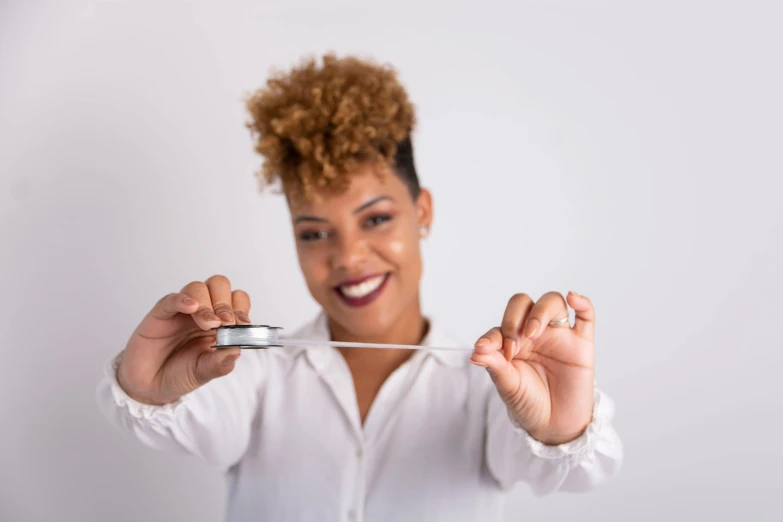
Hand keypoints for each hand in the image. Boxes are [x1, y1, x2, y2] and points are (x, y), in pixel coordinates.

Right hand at [116, 275, 251, 404]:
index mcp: (220, 323)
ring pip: (197, 288)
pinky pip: (172, 299)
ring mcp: (182, 311)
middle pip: (219, 286)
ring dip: (206, 305)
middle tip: (226, 323)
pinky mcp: (161, 314)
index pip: (236, 301)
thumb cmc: (179, 374)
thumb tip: (236, 351)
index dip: (241, 308)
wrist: (150, 387)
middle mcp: (203, 312)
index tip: (243, 324)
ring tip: (208, 324)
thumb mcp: (205, 372)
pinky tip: (191, 307)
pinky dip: (183, 300)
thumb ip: (220, 363)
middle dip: (225, 303)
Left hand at [471, 291, 594, 444]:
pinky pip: (586, 316)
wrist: (554, 426)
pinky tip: (573, 298)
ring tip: (532, 332)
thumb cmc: (528, 402)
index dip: (495, 335)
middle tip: (514, 344)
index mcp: (513, 340)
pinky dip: (582, 303)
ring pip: (552, 303)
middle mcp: (535, 333)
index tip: (488, 352)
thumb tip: (475, 351)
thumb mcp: (507, 385)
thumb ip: (494, 365)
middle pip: (524, 304)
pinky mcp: (581, 344)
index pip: (502, 323)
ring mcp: (559, 336)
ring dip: (540, 312)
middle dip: (514, 319)